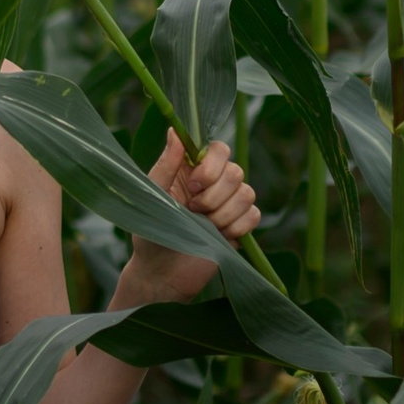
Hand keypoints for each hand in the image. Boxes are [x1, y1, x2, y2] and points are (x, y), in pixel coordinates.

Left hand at [126, 129, 261, 301]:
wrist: (160, 273)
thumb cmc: (149, 232)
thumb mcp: (151, 195)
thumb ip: (165, 164)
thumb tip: (175, 130)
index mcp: (191, 170)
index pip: (219, 149)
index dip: (212, 165)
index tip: (193, 185)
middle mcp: (213, 183)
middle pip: (236, 171)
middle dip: (214, 195)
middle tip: (193, 211)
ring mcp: (228, 204)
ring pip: (247, 193)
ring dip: (223, 213)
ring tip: (203, 227)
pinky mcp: (239, 226)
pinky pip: (254, 215)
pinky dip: (236, 226)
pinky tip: (219, 237)